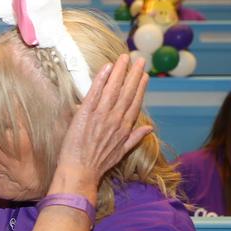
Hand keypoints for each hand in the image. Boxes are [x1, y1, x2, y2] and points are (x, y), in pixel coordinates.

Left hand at [52, 54, 151, 195]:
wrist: (80, 172)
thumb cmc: (98, 165)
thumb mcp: (121, 153)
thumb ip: (135, 137)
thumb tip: (150, 128)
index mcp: (125, 128)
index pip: (135, 102)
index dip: (140, 87)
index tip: (144, 75)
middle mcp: (115, 119)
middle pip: (127, 92)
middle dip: (134, 74)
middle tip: (139, 59)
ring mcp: (101, 116)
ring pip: (113, 89)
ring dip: (120, 71)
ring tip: (124, 58)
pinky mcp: (86, 115)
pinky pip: (95, 93)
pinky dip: (101, 80)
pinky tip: (107, 68)